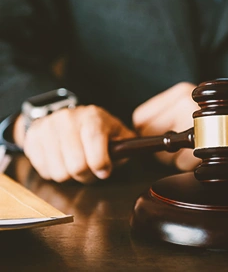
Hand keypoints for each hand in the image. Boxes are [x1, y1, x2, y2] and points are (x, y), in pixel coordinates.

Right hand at [13, 105, 135, 182]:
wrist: (62, 116)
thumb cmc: (94, 128)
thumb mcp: (115, 131)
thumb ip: (127, 144)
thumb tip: (131, 154)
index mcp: (92, 116)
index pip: (94, 142)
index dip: (101, 163)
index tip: (105, 171)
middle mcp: (68, 119)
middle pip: (77, 166)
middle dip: (87, 176)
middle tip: (91, 171)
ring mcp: (47, 129)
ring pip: (60, 173)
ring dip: (71, 176)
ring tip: (76, 164)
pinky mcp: (32, 140)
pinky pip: (45, 172)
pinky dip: (56, 172)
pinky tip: (62, 161)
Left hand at [133, 82, 200, 170]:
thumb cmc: (224, 119)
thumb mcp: (193, 106)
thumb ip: (167, 115)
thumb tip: (144, 136)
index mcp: (178, 93)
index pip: (141, 117)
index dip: (145, 132)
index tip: (156, 138)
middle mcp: (184, 103)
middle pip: (149, 136)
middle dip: (160, 146)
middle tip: (180, 145)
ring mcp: (194, 121)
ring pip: (164, 154)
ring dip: (176, 158)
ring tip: (198, 147)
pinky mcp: (204, 143)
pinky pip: (181, 164)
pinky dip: (190, 165)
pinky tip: (205, 155)